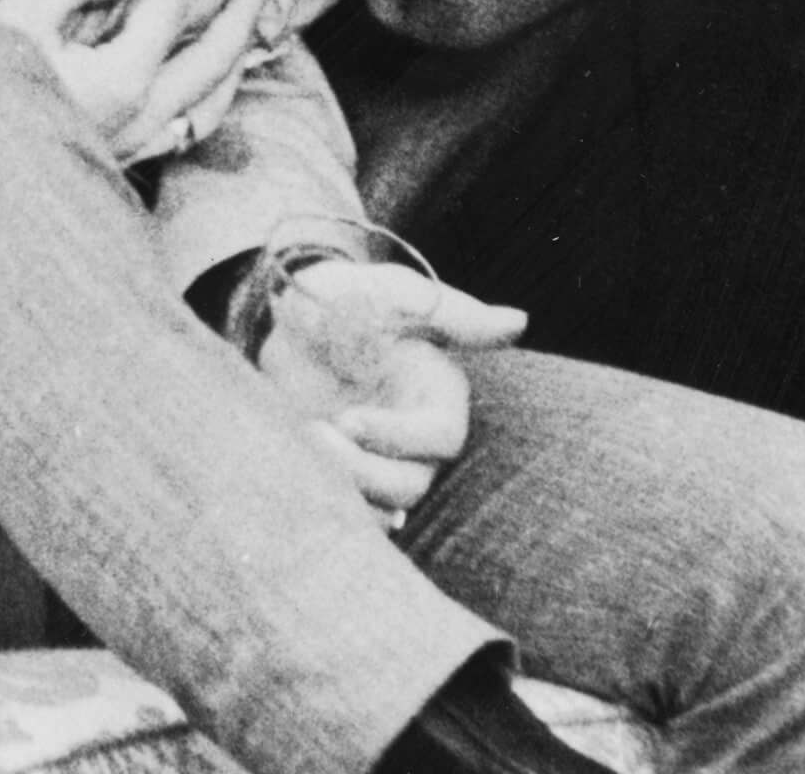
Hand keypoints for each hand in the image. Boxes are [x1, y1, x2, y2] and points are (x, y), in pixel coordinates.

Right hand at [0, 0, 271, 162]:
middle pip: (214, 62)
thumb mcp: (20, 12)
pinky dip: (208, 104)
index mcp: (124, 75)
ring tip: (252, 40)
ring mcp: (135, 146)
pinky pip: (185, 133)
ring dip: (237, 67)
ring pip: (211, 107)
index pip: (169, 7)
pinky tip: (203, 95)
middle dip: (243, 19)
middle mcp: (144, 114)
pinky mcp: (119, 165)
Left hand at [255, 261, 524, 522]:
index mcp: (437, 395)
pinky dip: (329, 506)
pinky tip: (301, 478)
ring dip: (341, 485)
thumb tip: (518, 322)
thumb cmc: (348, 295)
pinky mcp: (342, 469)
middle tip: (314, 434)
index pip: (441, 438)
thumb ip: (450, 312)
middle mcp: (414, 436)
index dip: (398, 436)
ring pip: (380, 504)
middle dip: (362, 469)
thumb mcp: (392, 293)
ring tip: (299, 444)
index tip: (345, 419)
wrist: (286, 312)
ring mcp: (377, 457)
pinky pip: (350, 512)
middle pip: (411, 484)